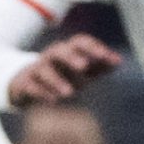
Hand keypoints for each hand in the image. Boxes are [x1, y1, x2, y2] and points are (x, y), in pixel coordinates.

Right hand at [7, 35, 123, 106]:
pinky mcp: (25, 84)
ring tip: (69, 93)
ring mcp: (36, 70)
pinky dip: (41, 92)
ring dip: (56, 80)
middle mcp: (51, 57)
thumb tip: (119, 61)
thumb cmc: (61, 76)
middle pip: (59, 51)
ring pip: (44, 70)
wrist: (26, 85)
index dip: (93, 47)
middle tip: (84, 67)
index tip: (107, 56)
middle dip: (71, 57)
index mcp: (68, 51)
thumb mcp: (82, 72)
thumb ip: (99, 66)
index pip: (80, 42)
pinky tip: (52, 101)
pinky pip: (31, 86)